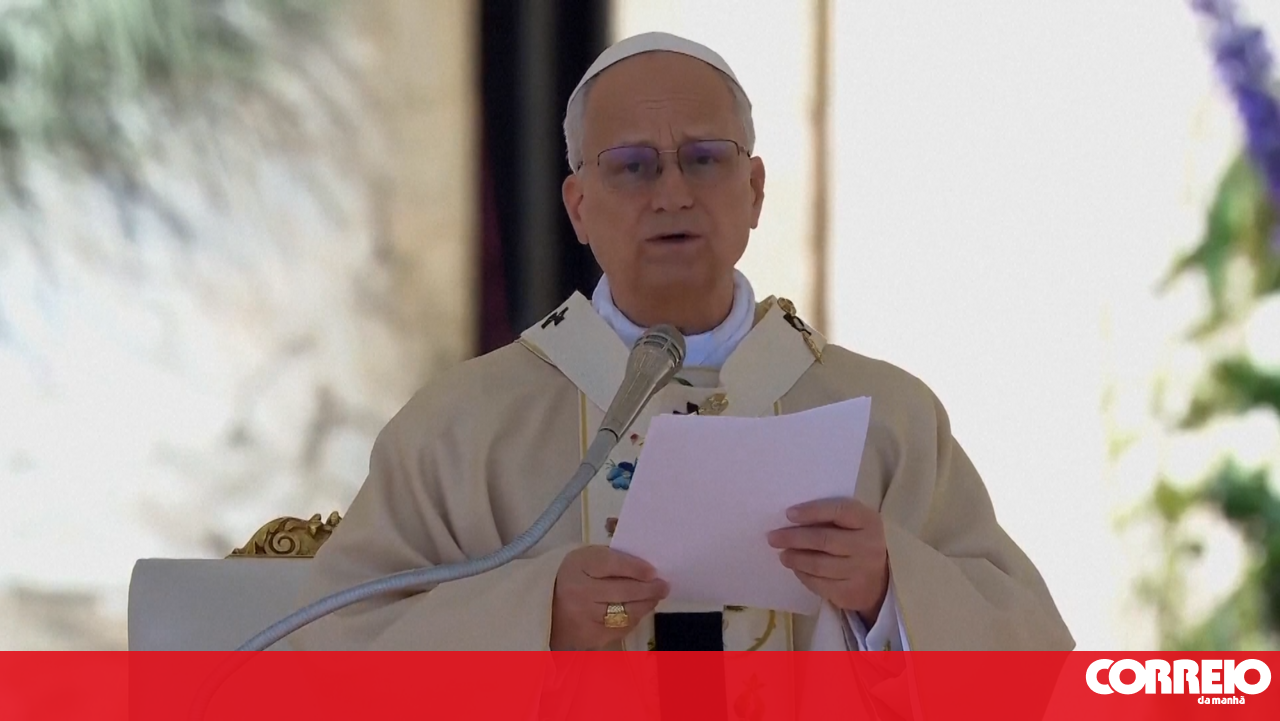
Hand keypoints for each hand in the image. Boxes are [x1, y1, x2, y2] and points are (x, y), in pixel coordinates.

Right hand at [550, 545, 669, 649]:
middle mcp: (579, 592)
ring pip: (626, 612)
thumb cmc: (573, 576)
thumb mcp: (586, 558)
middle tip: (663, 586)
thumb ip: (614, 555)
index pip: (612, 564)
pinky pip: (621, 628)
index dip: (636, 567)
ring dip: (645, 605)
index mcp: (578, 565)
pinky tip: (637, 610)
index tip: (653, 571)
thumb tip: (645, 558)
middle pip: (623, 590)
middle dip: (649, 589)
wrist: (545, 607)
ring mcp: (584, 617)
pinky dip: (633, 619)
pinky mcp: (590, 637)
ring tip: (654, 597)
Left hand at [766, 498, 888, 623]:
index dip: (812, 511)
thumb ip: (833, 517)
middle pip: (824, 540)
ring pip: (819, 565)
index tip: (788, 514)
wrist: (883, 578)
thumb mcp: (856, 523)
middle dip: (794, 538)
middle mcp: (867, 545)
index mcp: (868, 521)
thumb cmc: (860, 541)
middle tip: (773, 537)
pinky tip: (796, 569)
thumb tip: (791, 517)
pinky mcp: (851, 592)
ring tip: (782, 555)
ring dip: (795, 559)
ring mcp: (861, 571)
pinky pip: (820, 584)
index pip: (839, 511)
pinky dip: (803, 576)